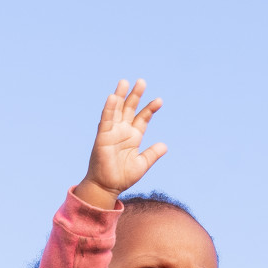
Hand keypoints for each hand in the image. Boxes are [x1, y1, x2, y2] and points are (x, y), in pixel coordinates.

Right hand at [72, 78, 164, 208]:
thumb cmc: (122, 176)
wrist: (107, 186)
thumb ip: (152, 154)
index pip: (142, 118)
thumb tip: (164, 146)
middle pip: (129, 109)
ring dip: (120, 96)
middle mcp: (123, 131)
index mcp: (133, 137)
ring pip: (116, 110)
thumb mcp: (142, 164)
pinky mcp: (103, 136)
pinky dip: (109, 109)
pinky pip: (106, 120)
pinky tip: (112, 97)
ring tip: (124, 82)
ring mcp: (112, 132)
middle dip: (135, 96)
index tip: (159, 101)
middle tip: (142, 81)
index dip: (150, 109)